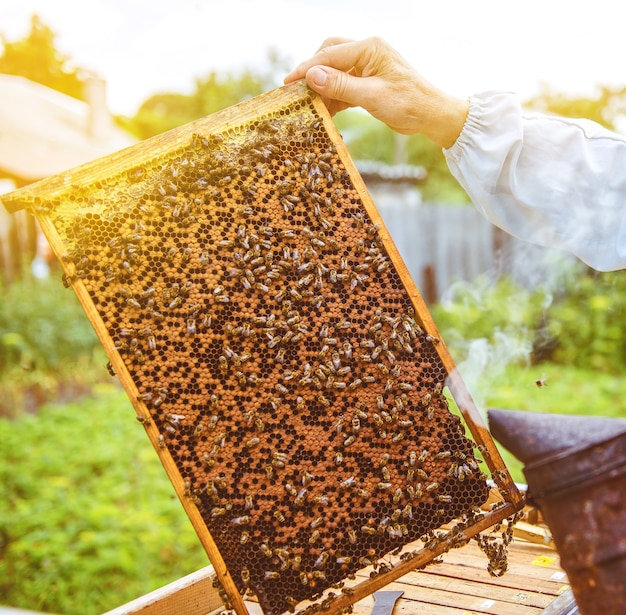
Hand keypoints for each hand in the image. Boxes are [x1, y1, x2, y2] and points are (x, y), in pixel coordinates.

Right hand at [284, 37, 468, 148]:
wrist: (431, 115)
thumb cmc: (408, 103)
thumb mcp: (372, 96)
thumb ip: (341, 85)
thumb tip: (311, 76)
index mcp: (369, 48)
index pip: (329, 55)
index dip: (307, 69)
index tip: (288, 83)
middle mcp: (367, 52)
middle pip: (329, 55)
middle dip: (312, 72)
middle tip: (295, 91)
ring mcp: (368, 66)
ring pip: (335, 71)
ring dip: (322, 87)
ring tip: (308, 104)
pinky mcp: (369, 81)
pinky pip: (344, 85)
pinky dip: (333, 97)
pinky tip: (324, 110)